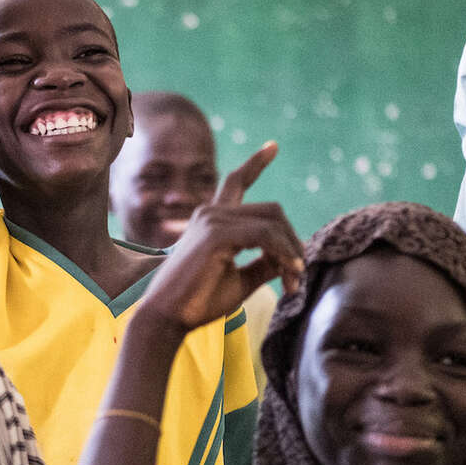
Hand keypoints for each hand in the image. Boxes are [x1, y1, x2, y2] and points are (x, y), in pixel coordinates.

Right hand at [137, 143, 304, 335]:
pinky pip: (265, 236)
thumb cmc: (199, 302)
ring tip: (293, 283)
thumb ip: (264, 264)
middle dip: (292, 241)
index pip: (235, 182)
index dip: (256, 163)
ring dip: (290, 254)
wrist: (167, 318)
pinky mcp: (215, 234)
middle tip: (298, 275)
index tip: (273, 146)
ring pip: (272, 223)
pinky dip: (283, 255)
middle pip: (272, 210)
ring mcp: (211, 220)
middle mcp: (210, 213)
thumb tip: (293, 258)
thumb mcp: (240, 280)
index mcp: (213, 221)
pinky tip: (287, 275)